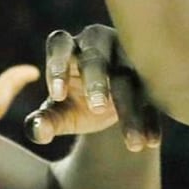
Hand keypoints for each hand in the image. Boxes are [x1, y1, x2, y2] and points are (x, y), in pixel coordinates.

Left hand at [25, 24, 163, 152]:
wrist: (104, 108)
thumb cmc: (74, 103)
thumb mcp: (58, 113)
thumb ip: (44, 121)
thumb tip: (37, 130)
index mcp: (70, 47)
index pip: (59, 46)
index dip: (57, 67)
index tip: (56, 96)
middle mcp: (99, 44)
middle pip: (96, 57)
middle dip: (97, 81)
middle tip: (97, 108)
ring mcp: (127, 56)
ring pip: (129, 79)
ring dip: (131, 111)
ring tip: (132, 144)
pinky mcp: (149, 75)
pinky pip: (151, 96)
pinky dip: (150, 119)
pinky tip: (150, 141)